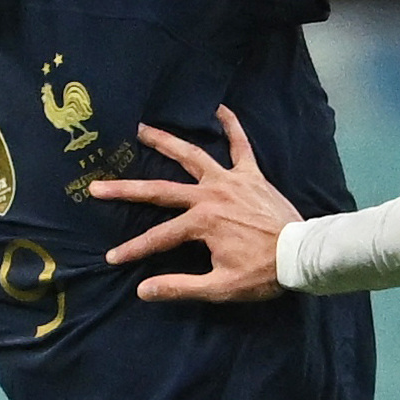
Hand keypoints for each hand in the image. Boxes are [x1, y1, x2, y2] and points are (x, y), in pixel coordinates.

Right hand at [92, 109, 301, 302]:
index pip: (158, 238)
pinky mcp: (252, 175)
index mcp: (201, 224)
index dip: (133, 249)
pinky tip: (219, 108)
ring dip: (166, 143)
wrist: (302, 255)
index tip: (111, 257)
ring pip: (192, 156)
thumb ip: (180, 287)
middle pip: (161, 191)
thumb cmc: (263, 273)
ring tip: (142, 129)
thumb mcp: (220, 288)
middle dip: (126, 190)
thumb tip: (142, 290)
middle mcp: (210, 196)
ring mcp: (231, 181)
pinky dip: (231, 126)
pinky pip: (241, 145)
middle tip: (97, 185)